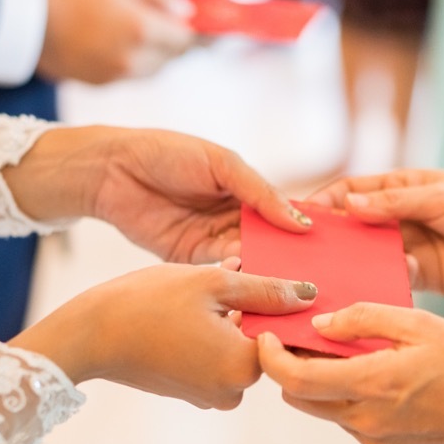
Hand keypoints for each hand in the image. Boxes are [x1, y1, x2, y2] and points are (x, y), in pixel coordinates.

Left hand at [8, 126, 312, 263]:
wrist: (112, 170)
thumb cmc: (168, 153)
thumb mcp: (222, 164)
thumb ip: (261, 193)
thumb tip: (301, 223)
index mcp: (246, 192)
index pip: (283, 216)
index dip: (304, 233)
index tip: (331, 252)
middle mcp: (233, 219)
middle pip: (269, 245)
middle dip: (288, 260)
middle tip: (315, 281)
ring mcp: (212, 241)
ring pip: (248, 262)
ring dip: (265, 274)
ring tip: (289, 291)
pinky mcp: (189, 260)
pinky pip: (219, 273)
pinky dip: (235, 279)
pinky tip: (253, 289)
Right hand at [12, 263, 317, 409]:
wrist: (88, 335)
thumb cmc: (148, 303)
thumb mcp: (213, 283)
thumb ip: (266, 290)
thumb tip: (310, 295)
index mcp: (245, 367)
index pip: (284, 333)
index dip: (275, 299)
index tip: (256, 277)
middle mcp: (233, 391)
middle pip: (261, 341)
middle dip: (249, 307)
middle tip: (226, 276)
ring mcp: (208, 395)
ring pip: (235, 347)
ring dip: (227, 318)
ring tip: (202, 290)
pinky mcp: (188, 391)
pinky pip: (212, 358)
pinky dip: (208, 333)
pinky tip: (185, 308)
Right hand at [38, 0, 194, 83]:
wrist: (28, 21)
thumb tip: (187, 12)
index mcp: (142, 29)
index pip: (186, 39)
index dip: (189, 27)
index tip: (186, 18)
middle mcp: (134, 59)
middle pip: (173, 57)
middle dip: (171, 39)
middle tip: (159, 19)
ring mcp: (118, 76)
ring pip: (155, 69)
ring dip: (154, 52)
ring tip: (134, 28)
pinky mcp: (104, 84)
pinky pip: (132, 75)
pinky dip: (133, 61)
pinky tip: (115, 41)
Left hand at [256, 302, 443, 443]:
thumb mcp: (419, 323)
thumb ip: (363, 319)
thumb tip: (319, 323)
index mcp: (372, 384)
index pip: (295, 379)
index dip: (271, 359)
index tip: (266, 337)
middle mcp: (366, 420)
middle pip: (301, 399)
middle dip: (291, 369)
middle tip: (298, 339)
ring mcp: (376, 440)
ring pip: (326, 410)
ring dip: (324, 384)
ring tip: (344, 353)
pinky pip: (353, 422)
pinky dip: (351, 399)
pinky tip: (377, 377)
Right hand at [303, 169, 443, 293]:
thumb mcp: (440, 198)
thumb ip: (395, 205)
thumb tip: (349, 207)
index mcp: (397, 190)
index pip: (349, 192)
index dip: (325, 204)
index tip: (302, 219)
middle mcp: (395, 219)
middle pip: (351, 229)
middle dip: (330, 242)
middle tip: (305, 258)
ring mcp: (405, 249)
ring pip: (366, 259)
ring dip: (349, 269)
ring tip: (327, 283)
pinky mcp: (418, 277)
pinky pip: (389, 283)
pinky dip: (375, 288)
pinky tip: (363, 297)